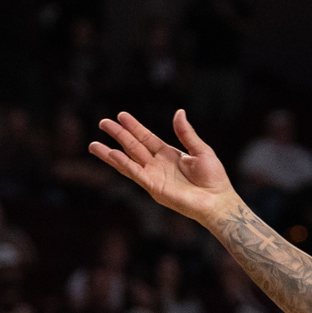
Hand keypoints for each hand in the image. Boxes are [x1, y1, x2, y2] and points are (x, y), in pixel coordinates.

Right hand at [89, 111, 236, 224]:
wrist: (218, 200)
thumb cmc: (214, 178)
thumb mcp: (201, 150)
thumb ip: (186, 133)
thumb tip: (179, 112)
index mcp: (169, 155)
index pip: (146, 138)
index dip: (134, 127)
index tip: (121, 115)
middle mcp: (158, 165)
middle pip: (133, 146)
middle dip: (118, 134)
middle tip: (103, 122)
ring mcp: (154, 177)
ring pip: (128, 161)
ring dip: (110, 153)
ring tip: (93, 145)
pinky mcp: (154, 188)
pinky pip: (135, 174)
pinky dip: (123, 164)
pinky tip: (112, 155)